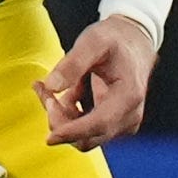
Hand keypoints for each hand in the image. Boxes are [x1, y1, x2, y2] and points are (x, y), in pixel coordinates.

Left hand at [36, 17, 155, 148]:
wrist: (133, 40)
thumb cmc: (115, 39)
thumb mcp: (93, 41)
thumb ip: (72, 63)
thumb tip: (51, 86)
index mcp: (128, 96)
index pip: (100, 125)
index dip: (73, 133)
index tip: (49, 137)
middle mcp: (129, 116)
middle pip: (88, 137)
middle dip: (60, 120)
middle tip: (44, 90)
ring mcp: (122, 123)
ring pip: (82, 136)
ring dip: (60, 117)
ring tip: (46, 88)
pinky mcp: (112, 123)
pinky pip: (83, 130)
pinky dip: (66, 115)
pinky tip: (58, 94)